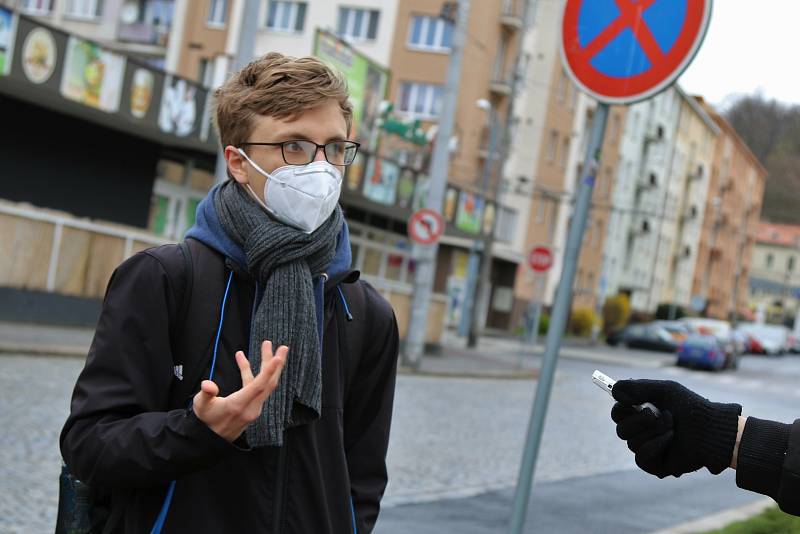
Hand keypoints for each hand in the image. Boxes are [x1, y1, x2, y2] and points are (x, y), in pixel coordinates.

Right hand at [193, 340, 286, 441]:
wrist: (212, 439)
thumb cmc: (206, 419)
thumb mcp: (201, 406)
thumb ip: (205, 394)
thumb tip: (208, 384)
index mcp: (238, 405)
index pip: (258, 386)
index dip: (268, 372)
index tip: (278, 358)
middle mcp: (250, 407)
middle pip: (268, 383)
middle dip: (276, 364)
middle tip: (283, 347)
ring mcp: (254, 408)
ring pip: (265, 384)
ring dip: (267, 366)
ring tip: (266, 346)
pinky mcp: (253, 407)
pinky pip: (257, 387)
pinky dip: (252, 373)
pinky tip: (242, 360)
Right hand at [611, 379, 740, 477]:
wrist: (713, 430)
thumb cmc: (692, 408)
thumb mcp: (665, 390)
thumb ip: (638, 387)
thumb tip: (613, 390)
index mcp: (640, 413)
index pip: (617, 413)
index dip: (621, 408)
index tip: (632, 402)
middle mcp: (641, 432)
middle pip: (620, 429)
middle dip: (639, 420)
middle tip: (657, 414)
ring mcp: (647, 449)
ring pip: (631, 442)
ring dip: (654, 431)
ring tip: (673, 427)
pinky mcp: (654, 465)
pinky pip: (640, 457)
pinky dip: (655, 445)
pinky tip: (670, 439)